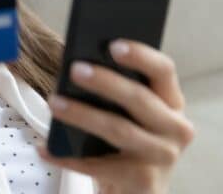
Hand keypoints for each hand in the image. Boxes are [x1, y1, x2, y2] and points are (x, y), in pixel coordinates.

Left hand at [35, 39, 195, 193]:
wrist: (136, 191)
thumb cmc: (126, 143)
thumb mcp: (128, 115)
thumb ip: (114, 92)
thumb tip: (78, 67)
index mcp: (171, 102)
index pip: (163, 70)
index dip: (141, 56)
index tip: (113, 44)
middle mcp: (176, 128)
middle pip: (140, 99)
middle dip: (106, 82)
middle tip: (75, 69)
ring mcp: (163, 157)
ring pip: (119, 130)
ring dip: (82, 114)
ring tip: (55, 103)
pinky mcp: (145, 182)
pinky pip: (99, 166)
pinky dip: (69, 157)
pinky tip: (46, 148)